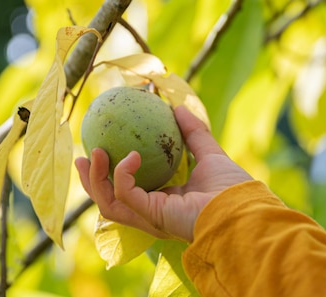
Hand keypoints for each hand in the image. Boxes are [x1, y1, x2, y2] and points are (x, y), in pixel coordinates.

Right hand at [75, 106, 252, 241]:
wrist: (244, 208)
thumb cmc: (232, 189)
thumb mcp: (209, 153)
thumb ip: (194, 133)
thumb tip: (177, 107)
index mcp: (163, 203)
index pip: (128, 193)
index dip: (110, 175)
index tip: (100, 150)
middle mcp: (152, 214)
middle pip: (109, 204)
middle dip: (91, 182)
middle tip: (82, 156)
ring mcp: (150, 218)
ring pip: (108, 205)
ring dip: (95, 179)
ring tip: (92, 153)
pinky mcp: (152, 216)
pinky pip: (125, 194)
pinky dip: (122, 173)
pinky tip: (130, 155)